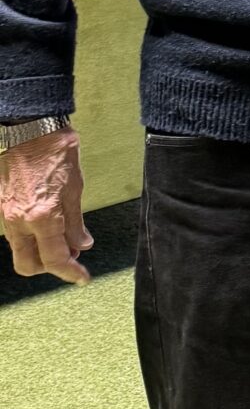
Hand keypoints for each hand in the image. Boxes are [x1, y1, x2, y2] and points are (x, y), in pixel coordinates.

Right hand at [1, 130, 90, 284]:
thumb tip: (81, 245)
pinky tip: (47, 227)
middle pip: (28, 264)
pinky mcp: (2, 205)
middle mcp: (19, 221)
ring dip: (39, 253)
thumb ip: (76, 222)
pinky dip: (30, 237)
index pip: (55, 259)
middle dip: (48, 268)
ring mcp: (6, 214)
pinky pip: (14, 233)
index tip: (82, 279)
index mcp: (42, 218)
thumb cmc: (56, 153)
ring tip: (62, 240)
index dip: (70, 273)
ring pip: (19, 249)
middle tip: (70, 259)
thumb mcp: (75, 189)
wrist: (30, 129)